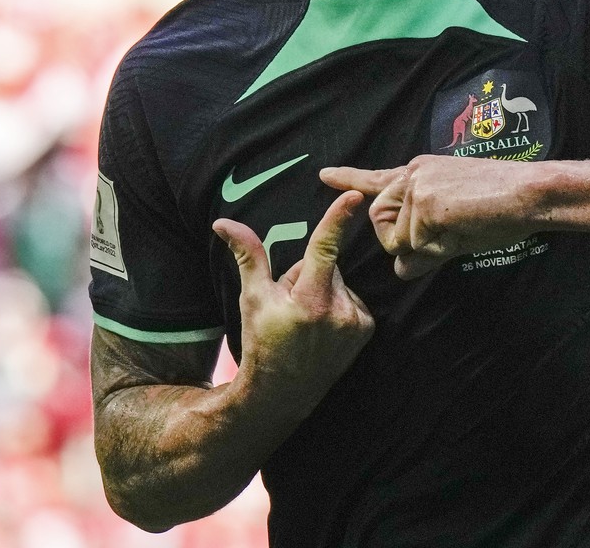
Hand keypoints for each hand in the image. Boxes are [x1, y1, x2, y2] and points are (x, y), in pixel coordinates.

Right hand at [212, 191, 373, 413]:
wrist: (282, 393)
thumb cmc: (262, 342)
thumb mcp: (252, 298)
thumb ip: (247, 256)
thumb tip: (223, 222)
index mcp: (309, 300)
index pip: (324, 249)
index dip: (338, 218)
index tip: (355, 196)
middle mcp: (338, 311)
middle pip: (325, 264)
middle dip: (308, 274)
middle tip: (290, 304)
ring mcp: (355, 322)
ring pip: (339, 280)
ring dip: (323, 290)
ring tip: (306, 319)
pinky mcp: (366, 328)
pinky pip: (351, 298)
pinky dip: (338, 304)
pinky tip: (323, 326)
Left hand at [321, 156, 539, 278]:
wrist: (530, 193)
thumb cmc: (503, 208)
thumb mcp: (457, 227)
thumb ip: (426, 245)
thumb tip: (402, 269)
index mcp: (421, 173)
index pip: (378, 179)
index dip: (350, 179)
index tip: (325, 175)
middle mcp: (413, 174)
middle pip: (379, 219)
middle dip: (400, 241)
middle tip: (440, 238)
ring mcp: (417, 186)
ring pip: (398, 237)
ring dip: (424, 246)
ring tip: (461, 228)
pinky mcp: (425, 201)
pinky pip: (416, 244)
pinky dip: (438, 248)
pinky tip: (464, 228)